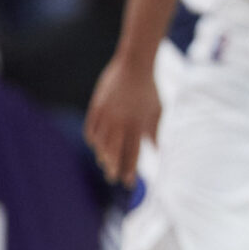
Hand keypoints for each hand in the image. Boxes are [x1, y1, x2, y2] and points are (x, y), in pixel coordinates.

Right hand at [84, 54, 160, 187]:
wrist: (133, 66)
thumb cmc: (149, 90)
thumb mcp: (157, 111)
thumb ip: (154, 131)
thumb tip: (156, 150)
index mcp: (136, 125)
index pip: (131, 154)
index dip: (129, 170)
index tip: (128, 183)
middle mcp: (119, 123)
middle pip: (113, 153)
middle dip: (113, 168)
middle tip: (113, 178)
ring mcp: (105, 115)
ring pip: (100, 144)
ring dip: (103, 156)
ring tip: (106, 164)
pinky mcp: (95, 107)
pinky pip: (90, 130)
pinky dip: (93, 140)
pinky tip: (97, 146)